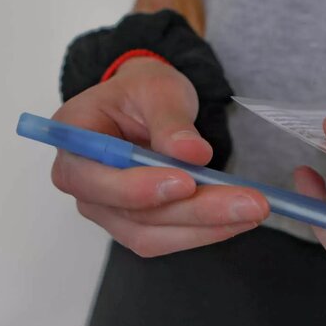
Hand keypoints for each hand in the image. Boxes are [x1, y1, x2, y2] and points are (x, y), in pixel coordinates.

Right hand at [50, 57, 268, 256]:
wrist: (147, 104)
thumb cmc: (142, 92)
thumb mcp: (157, 87)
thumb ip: (170, 120)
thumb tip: (192, 154)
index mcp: (72, 139)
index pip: (92, 178)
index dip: (135, 187)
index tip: (185, 182)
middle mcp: (81, 182)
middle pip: (130, 212)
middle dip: (192, 211)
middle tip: (247, 202)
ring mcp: (106, 208)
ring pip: (151, 234)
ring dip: (206, 227)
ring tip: (253, 209)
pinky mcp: (133, 224)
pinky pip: (167, 238)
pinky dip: (205, 231)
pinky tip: (238, 218)